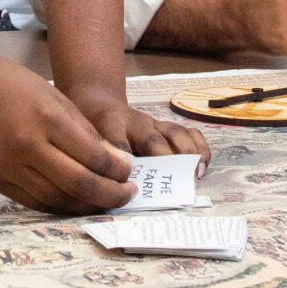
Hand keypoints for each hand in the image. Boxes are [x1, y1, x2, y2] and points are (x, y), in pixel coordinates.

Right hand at [0, 60, 136, 213]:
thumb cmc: (14, 85)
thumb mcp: (56, 97)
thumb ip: (85, 132)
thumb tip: (115, 164)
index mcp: (46, 119)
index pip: (94, 157)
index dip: (118, 170)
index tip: (130, 172)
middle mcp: (26, 146)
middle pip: (79, 185)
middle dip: (111, 194)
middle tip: (127, 193)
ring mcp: (9, 167)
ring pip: (58, 200)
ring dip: (87, 205)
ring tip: (105, 199)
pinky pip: (35, 202)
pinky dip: (60, 204)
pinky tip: (76, 200)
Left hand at [67, 89, 209, 172]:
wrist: (98, 102)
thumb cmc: (91, 127)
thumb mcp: (82, 139)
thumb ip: (92, 158)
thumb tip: (104, 185)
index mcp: (108, 124)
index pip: (115, 138)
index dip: (121, 153)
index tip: (127, 173)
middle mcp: (134, 122)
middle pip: (151, 140)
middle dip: (165, 160)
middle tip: (174, 182)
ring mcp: (153, 123)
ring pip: (173, 133)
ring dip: (187, 153)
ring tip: (196, 174)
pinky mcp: (164, 127)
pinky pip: (186, 131)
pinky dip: (198, 146)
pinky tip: (203, 163)